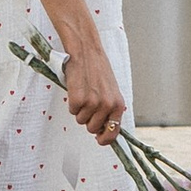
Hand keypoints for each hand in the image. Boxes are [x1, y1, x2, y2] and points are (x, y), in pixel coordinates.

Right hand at [62, 28, 125, 144]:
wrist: (86, 51)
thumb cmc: (98, 70)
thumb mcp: (111, 90)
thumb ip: (109, 109)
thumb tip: (102, 130)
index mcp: (118, 105)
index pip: (113, 133)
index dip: (104, 139)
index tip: (99, 139)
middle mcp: (107, 106)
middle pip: (92, 128)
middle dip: (88, 119)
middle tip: (88, 102)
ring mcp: (92, 103)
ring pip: (81, 120)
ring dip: (80, 109)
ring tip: (83, 91)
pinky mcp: (78, 99)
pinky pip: (72, 111)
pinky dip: (72, 102)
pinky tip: (76, 88)